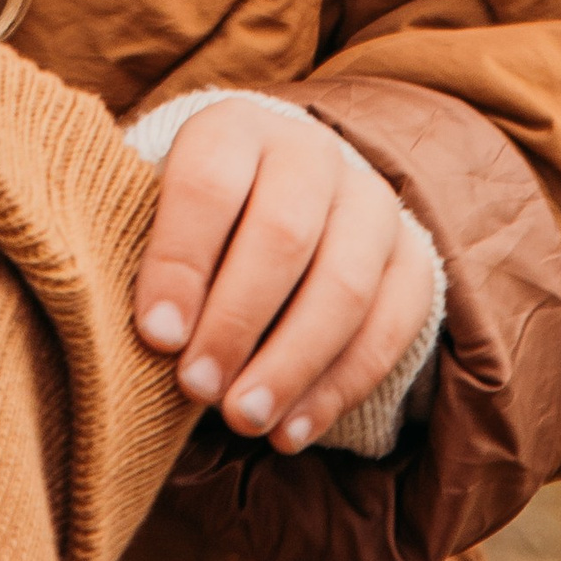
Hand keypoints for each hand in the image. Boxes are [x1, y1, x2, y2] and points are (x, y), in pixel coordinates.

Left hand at [131, 100, 435, 454]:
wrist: (276, 206)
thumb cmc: (194, 228)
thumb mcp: (156, 218)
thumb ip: (147, 261)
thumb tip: (150, 337)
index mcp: (237, 128)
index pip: (209, 182)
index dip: (181, 261)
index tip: (156, 337)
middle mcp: (311, 152)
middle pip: (284, 233)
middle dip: (237, 321)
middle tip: (198, 388)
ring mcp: (371, 202)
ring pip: (345, 284)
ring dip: (291, 364)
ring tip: (244, 420)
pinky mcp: (413, 258)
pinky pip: (390, 327)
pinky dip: (338, 388)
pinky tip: (291, 432)